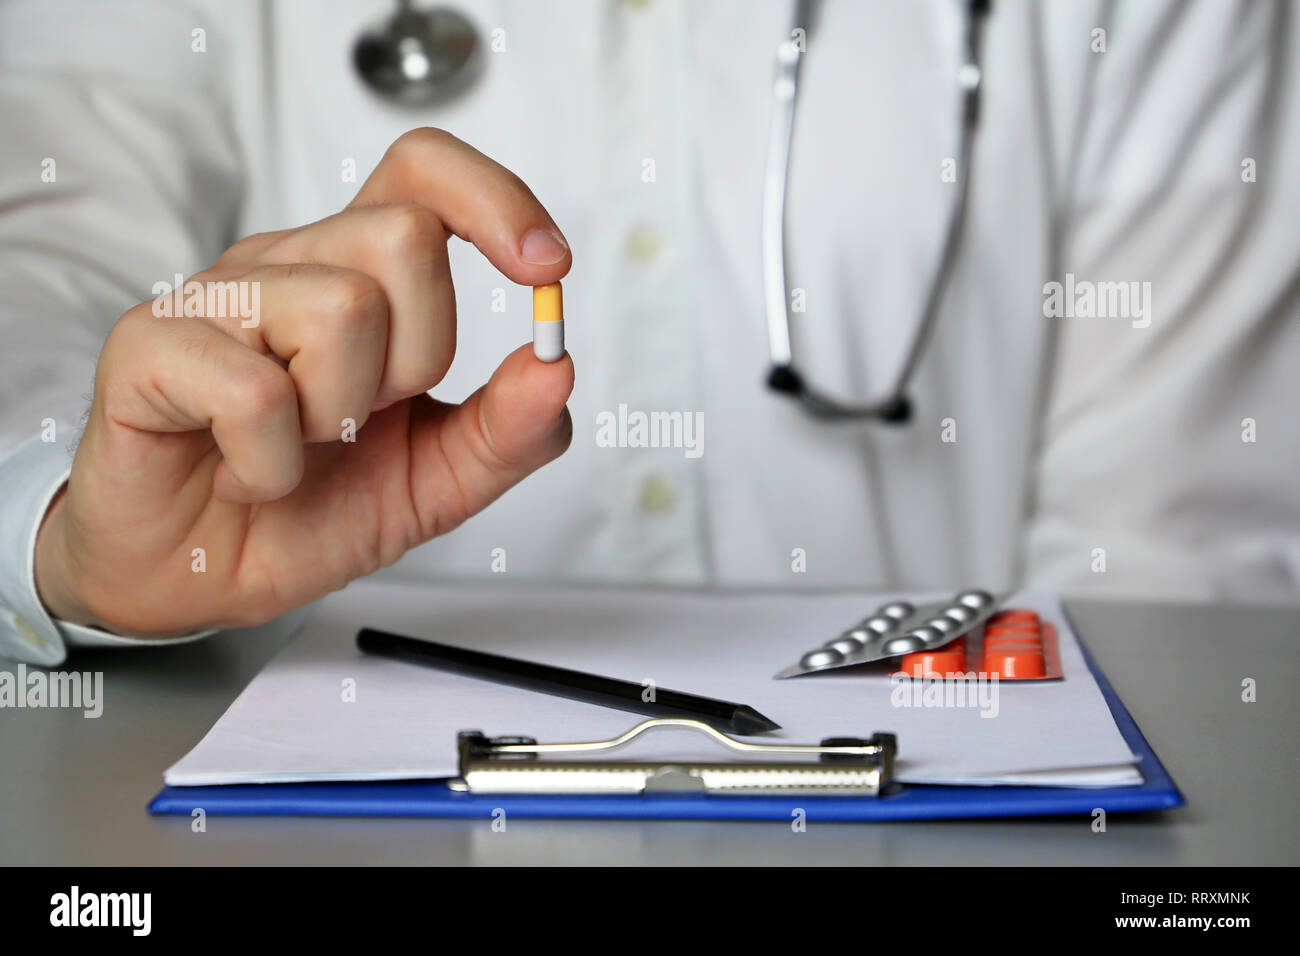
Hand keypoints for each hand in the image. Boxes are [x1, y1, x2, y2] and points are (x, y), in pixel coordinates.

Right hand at [34, 128, 573, 634]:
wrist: (196, 575)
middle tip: (360, 421)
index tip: (546, 267)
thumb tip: (557, 366)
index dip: (494, 198)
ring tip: (298, 449)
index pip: (424, 172)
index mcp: (357, 276)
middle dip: (415, 358)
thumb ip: (508, 430)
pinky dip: (271, 467)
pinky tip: (247, 476)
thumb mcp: (437, 482)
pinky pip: (254, 391)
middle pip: (405, 238)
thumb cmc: (306, 510)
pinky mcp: (149, 348)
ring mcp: (215, 299)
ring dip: (337, 417)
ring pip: (341, 307)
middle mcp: (289, 266)